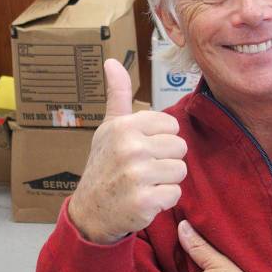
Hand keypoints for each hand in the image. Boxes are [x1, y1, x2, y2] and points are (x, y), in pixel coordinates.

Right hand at [68, 58, 187, 243]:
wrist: (91, 211)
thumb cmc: (105, 164)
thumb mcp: (109, 127)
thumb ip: (118, 94)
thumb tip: (111, 61)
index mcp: (125, 126)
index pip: (172, 126)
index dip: (161, 139)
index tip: (142, 148)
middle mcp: (130, 148)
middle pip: (179, 147)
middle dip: (166, 160)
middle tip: (143, 168)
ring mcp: (137, 175)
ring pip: (180, 170)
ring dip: (166, 180)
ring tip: (145, 182)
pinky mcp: (145, 201)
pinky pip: (176, 193)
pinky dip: (164, 200)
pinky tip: (145, 198)